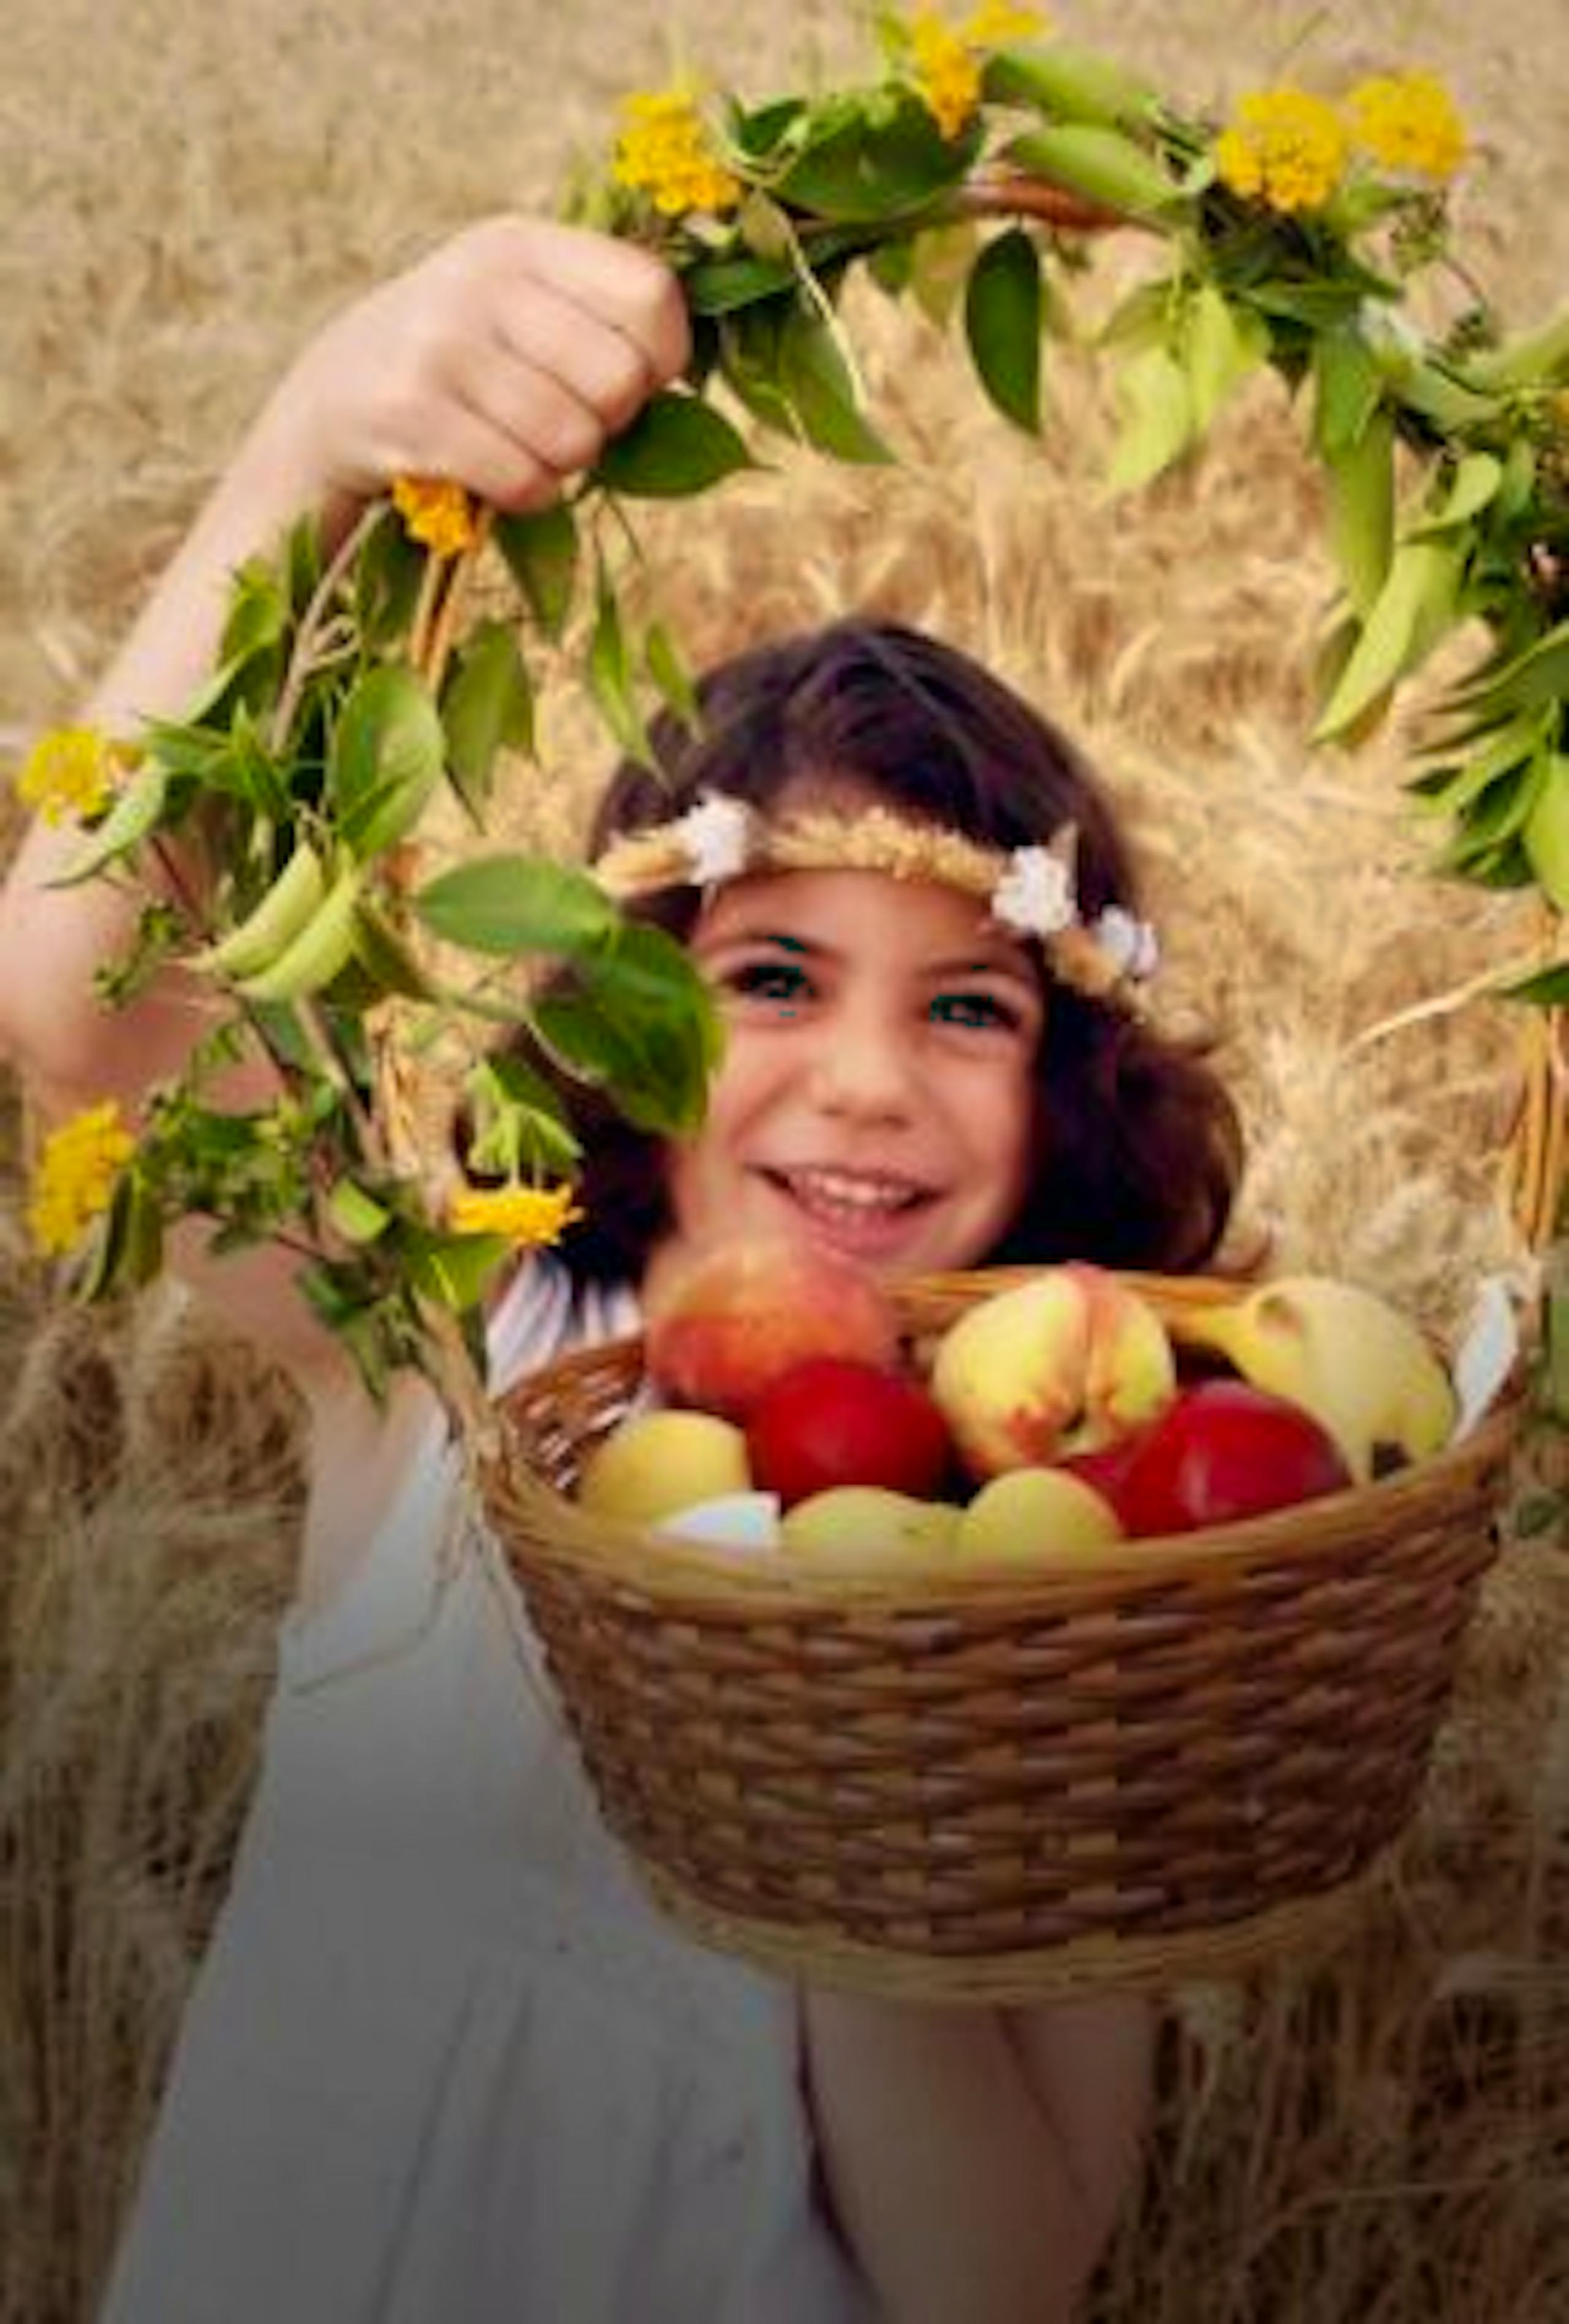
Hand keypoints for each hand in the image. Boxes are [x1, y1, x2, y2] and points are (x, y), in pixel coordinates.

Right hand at [267, 215, 690, 521]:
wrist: (328, 406)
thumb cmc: (455, 366)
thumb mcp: (515, 309)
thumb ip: (594, 316)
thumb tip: (684, 370)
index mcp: (520, 243)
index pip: (649, 294)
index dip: (663, 356)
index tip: (634, 381)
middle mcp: (481, 281)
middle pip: (618, 379)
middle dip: (607, 423)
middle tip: (563, 423)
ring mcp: (440, 346)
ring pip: (573, 440)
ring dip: (561, 467)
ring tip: (518, 447)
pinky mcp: (411, 416)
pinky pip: (524, 480)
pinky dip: (525, 496)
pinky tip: (492, 478)